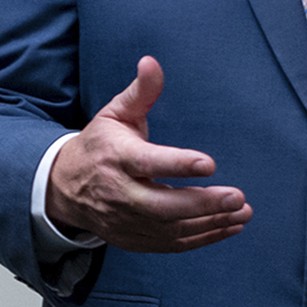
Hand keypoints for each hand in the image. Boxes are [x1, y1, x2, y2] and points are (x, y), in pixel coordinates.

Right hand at [43, 57, 251, 252]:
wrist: (64, 188)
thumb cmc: (99, 145)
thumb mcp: (115, 113)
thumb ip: (141, 92)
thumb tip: (151, 62)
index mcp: (116, 157)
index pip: (148, 162)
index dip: (178, 164)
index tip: (209, 164)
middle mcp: (119, 192)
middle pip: (163, 205)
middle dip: (203, 204)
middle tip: (238, 197)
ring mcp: (125, 220)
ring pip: (171, 229)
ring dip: (210, 223)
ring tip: (242, 212)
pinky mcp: (133, 238)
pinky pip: (171, 244)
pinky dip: (202, 238)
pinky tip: (228, 226)